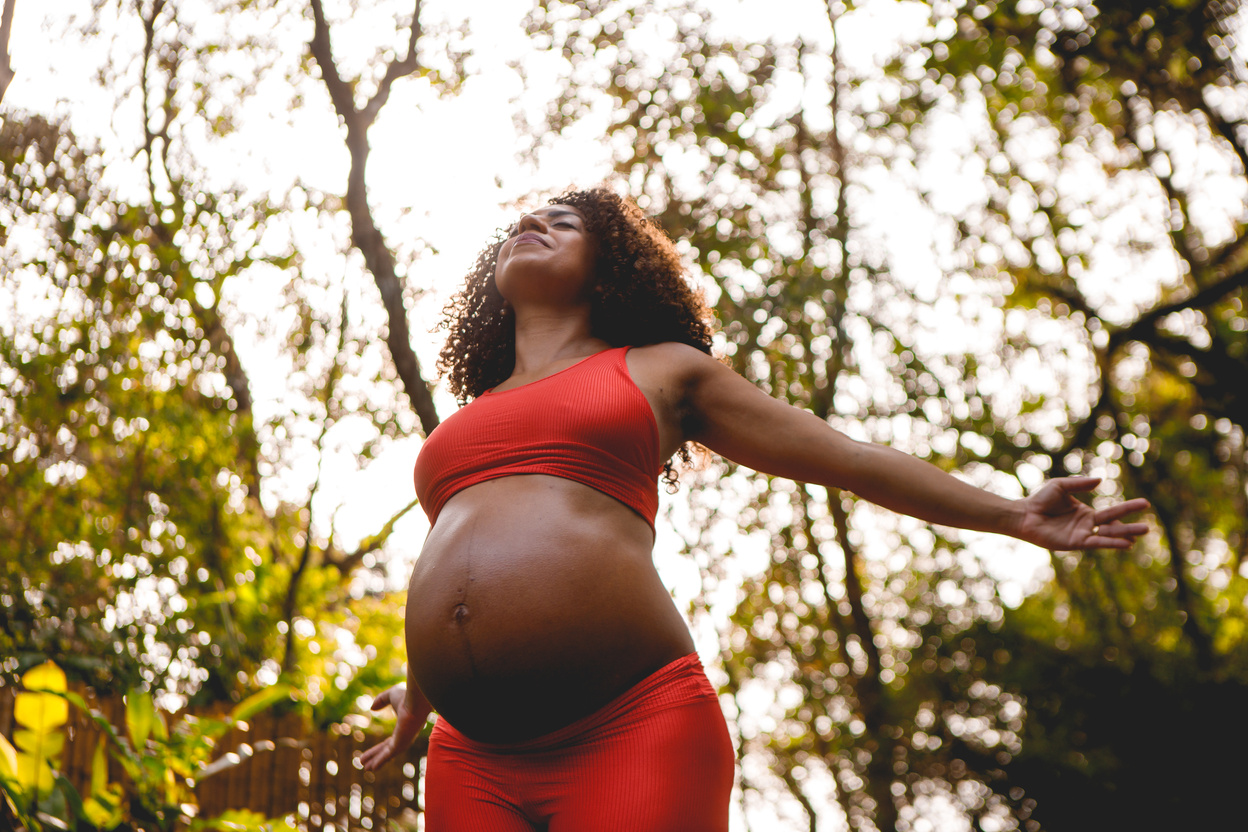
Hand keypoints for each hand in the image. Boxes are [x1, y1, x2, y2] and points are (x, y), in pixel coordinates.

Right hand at [359, 684, 432, 771]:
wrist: (416, 701)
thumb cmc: (408, 696)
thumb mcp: (391, 695)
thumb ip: (381, 700)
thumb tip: (372, 708)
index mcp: (404, 728)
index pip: (389, 742)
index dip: (379, 748)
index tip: (371, 754)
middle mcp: (404, 737)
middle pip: (387, 750)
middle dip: (376, 757)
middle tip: (365, 765)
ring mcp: (403, 742)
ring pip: (387, 754)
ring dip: (376, 761)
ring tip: (366, 768)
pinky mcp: (400, 744)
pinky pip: (388, 754)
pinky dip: (380, 761)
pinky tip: (373, 767)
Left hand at [1014, 476, 1149, 549]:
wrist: (1024, 514)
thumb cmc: (1040, 500)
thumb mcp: (1061, 486)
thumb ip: (1080, 483)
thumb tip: (1100, 480)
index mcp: (1086, 514)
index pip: (1112, 513)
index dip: (1127, 509)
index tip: (1145, 503)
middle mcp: (1087, 526)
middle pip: (1113, 526)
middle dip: (1130, 527)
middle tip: (1149, 527)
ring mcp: (1081, 535)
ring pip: (1107, 536)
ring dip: (1124, 535)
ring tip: (1142, 534)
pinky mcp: (1074, 543)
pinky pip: (1095, 542)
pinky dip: (1110, 542)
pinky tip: (1124, 543)